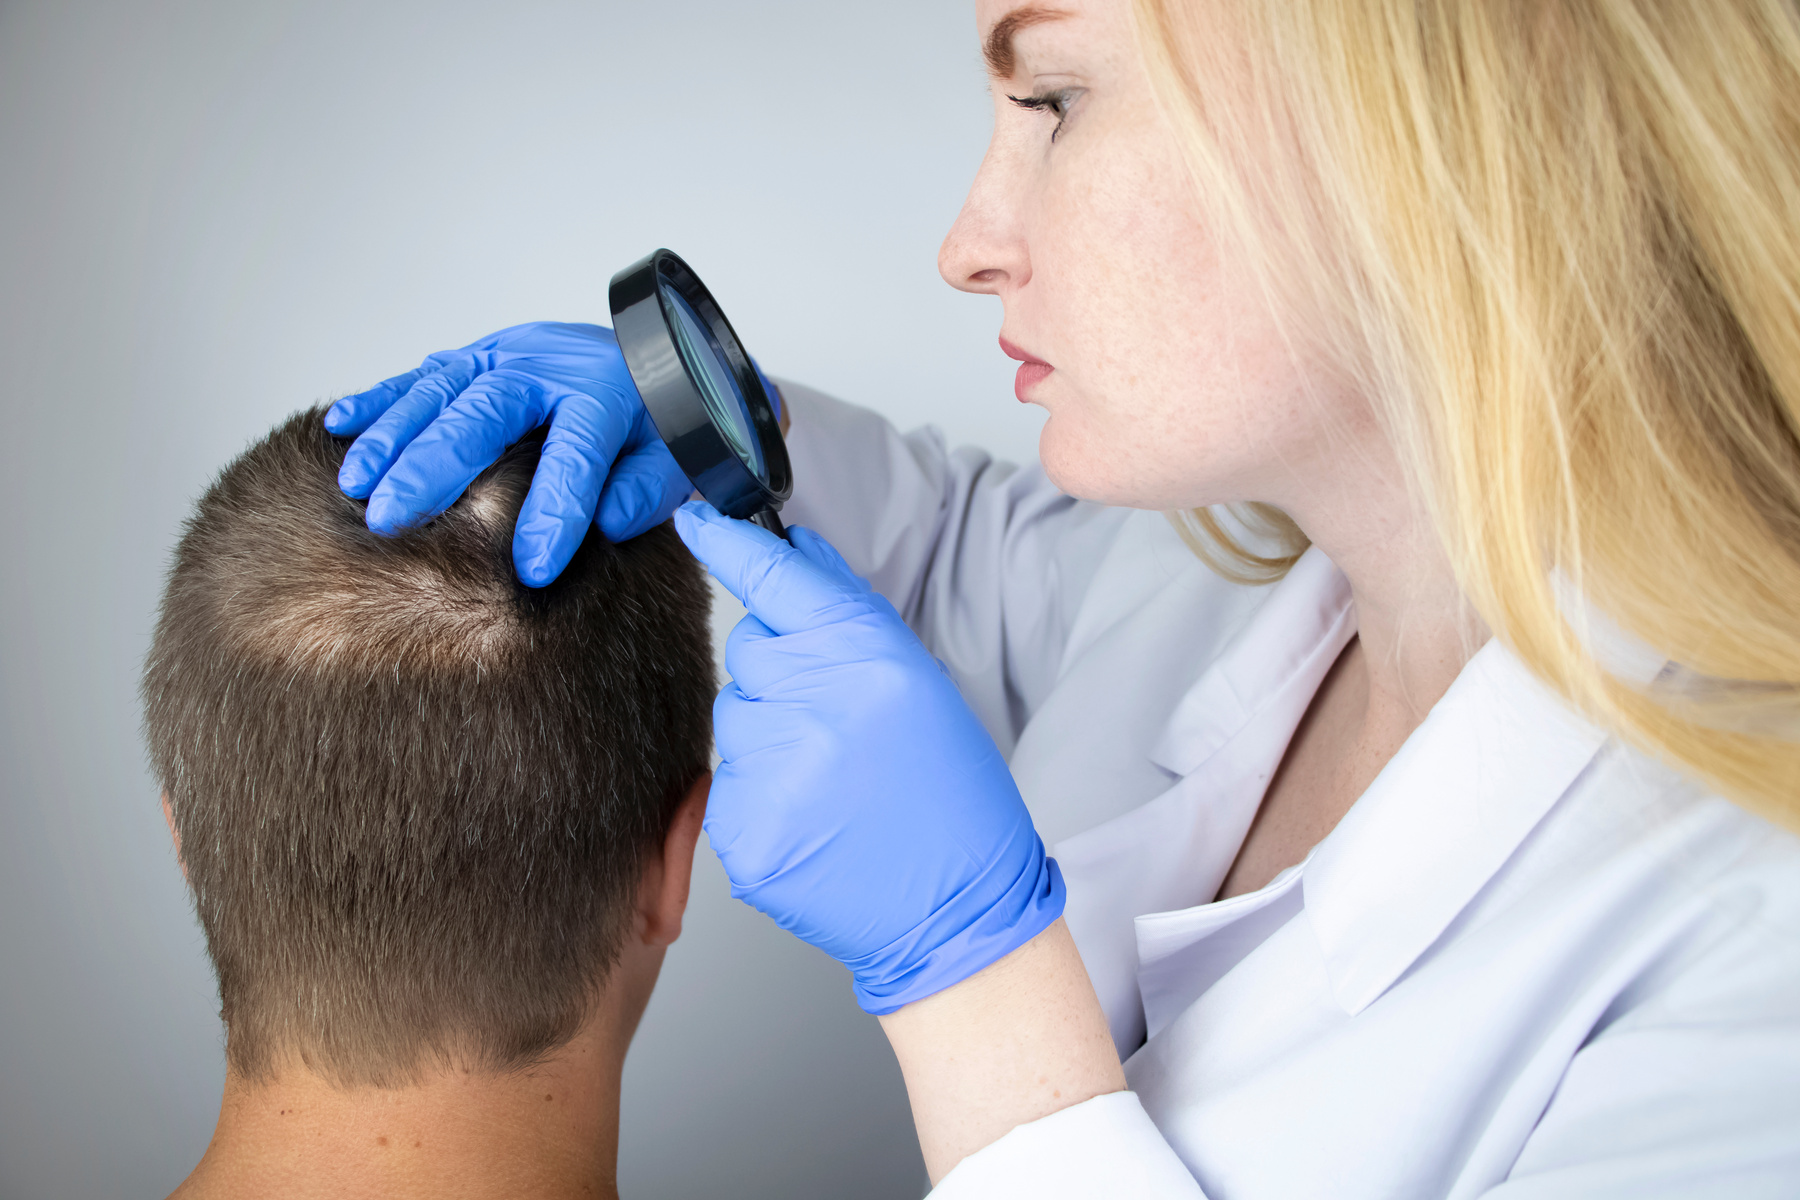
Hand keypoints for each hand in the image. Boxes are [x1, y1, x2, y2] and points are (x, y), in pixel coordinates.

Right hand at [325, 322, 689, 585]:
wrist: (657, 363)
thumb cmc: (661, 424)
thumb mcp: (677, 459)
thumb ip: (646, 491)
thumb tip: (603, 522)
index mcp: (606, 392)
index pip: (576, 455)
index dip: (553, 511)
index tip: (531, 569)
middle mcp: (547, 365)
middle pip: (484, 414)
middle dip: (435, 468)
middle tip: (393, 521)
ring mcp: (505, 355)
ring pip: (441, 391)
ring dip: (393, 437)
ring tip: (357, 487)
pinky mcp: (477, 357)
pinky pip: (422, 375)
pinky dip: (379, 399)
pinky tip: (340, 426)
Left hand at [673, 501, 1063, 1013]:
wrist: (957, 904)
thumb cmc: (947, 792)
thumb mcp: (920, 681)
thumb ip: (850, 610)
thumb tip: (794, 549)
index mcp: (864, 657)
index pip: (772, 578)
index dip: (725, 544)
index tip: (692, 520)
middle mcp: (812, 704)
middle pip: (747, 652)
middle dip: (778, 674)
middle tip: (837, 722)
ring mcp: (772, 772)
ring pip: (732, 720)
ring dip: (768, 738)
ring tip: (831, 779)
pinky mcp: (743, 832)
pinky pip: (725, 784)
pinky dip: (760, 795)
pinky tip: (811, 817)